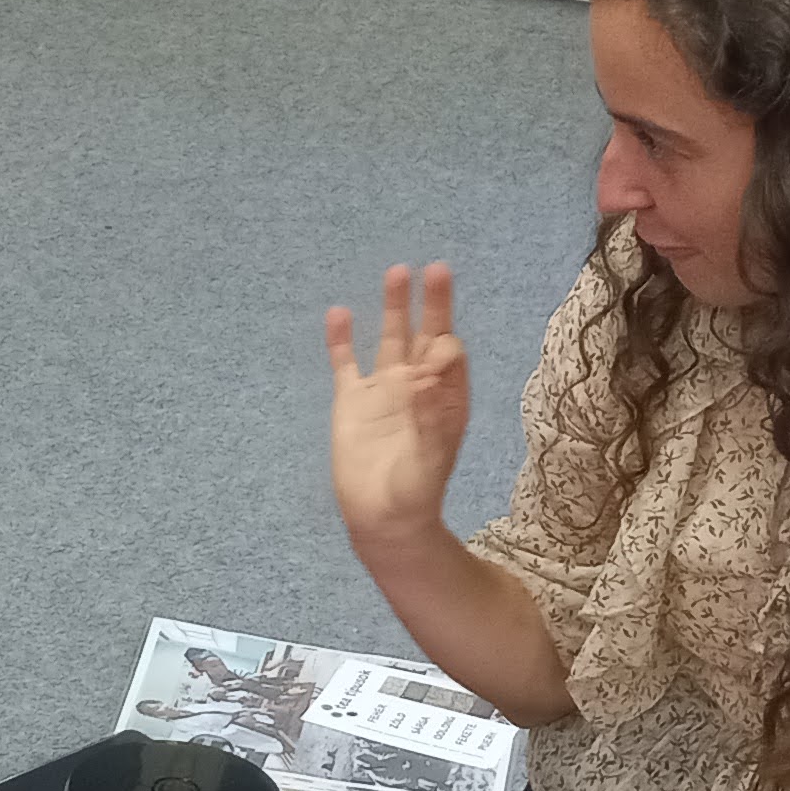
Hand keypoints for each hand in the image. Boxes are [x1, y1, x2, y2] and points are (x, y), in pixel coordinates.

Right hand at [327, 261, 471, 553]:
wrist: (381, 520)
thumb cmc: (414, 495)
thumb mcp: (428, 458)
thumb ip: (430, 416)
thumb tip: (429, 373)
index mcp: (446, 400)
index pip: (450, 358)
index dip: (445, 349)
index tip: (435, 357)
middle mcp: (418, 387)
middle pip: (427, 334)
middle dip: (433, 303)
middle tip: (437, 270)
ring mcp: (384, 391)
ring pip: (390, 338)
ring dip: (394, 307)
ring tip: (398, 272)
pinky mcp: (352, 401)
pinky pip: (346, 363)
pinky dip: (342, 340)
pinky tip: (339, 313)